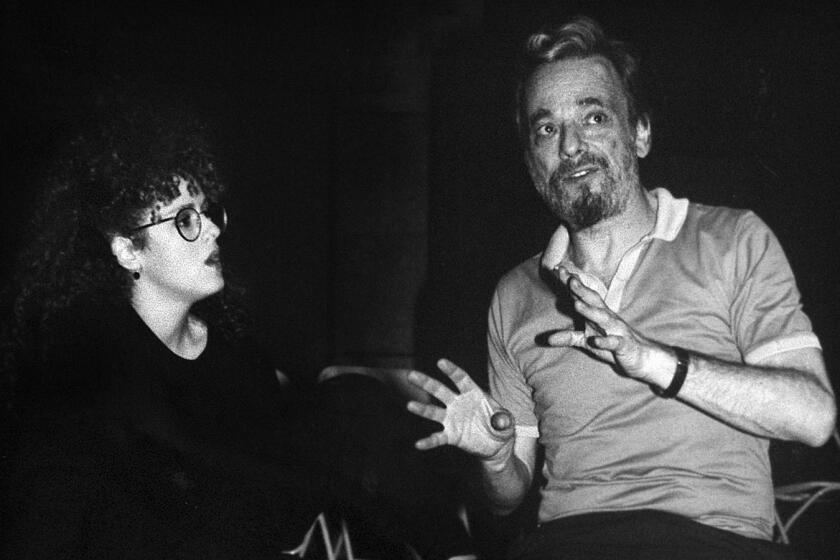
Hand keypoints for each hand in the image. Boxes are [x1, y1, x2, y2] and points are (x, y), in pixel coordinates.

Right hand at [406, 358, 514, 461]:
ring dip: (422, 409)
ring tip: (409, 405)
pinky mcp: (450, 435)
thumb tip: (501, 421)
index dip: (451, 370)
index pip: (460, 379)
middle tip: (411, 375)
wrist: (496, 447)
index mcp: (473, 394)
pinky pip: (437, 438)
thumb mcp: (506, 423)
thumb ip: (503, 420)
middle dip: (426, 383)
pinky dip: (429, 441)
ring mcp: (452, 419)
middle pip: (440, 391)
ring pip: (434, 411)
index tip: (440, 362)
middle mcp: (458, 404)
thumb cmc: (501, 427)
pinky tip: (419, 444)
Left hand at [549, 266, 668, 383]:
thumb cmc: (613, 345)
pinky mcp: (623, 345)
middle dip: (581, 289)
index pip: (582, 295)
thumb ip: (568, 337)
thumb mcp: (587, 342)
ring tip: (576, 304)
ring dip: (590, 311)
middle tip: (569, 278)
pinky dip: (604, 341)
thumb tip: (546, 340)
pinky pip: (614, 343)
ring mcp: (616, 330)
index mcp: (597, 314)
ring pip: (603, 318)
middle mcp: (607, 318)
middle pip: (593, 300)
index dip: (570, 283)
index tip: (557, 269)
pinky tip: (594, 340)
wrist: (642, 357)